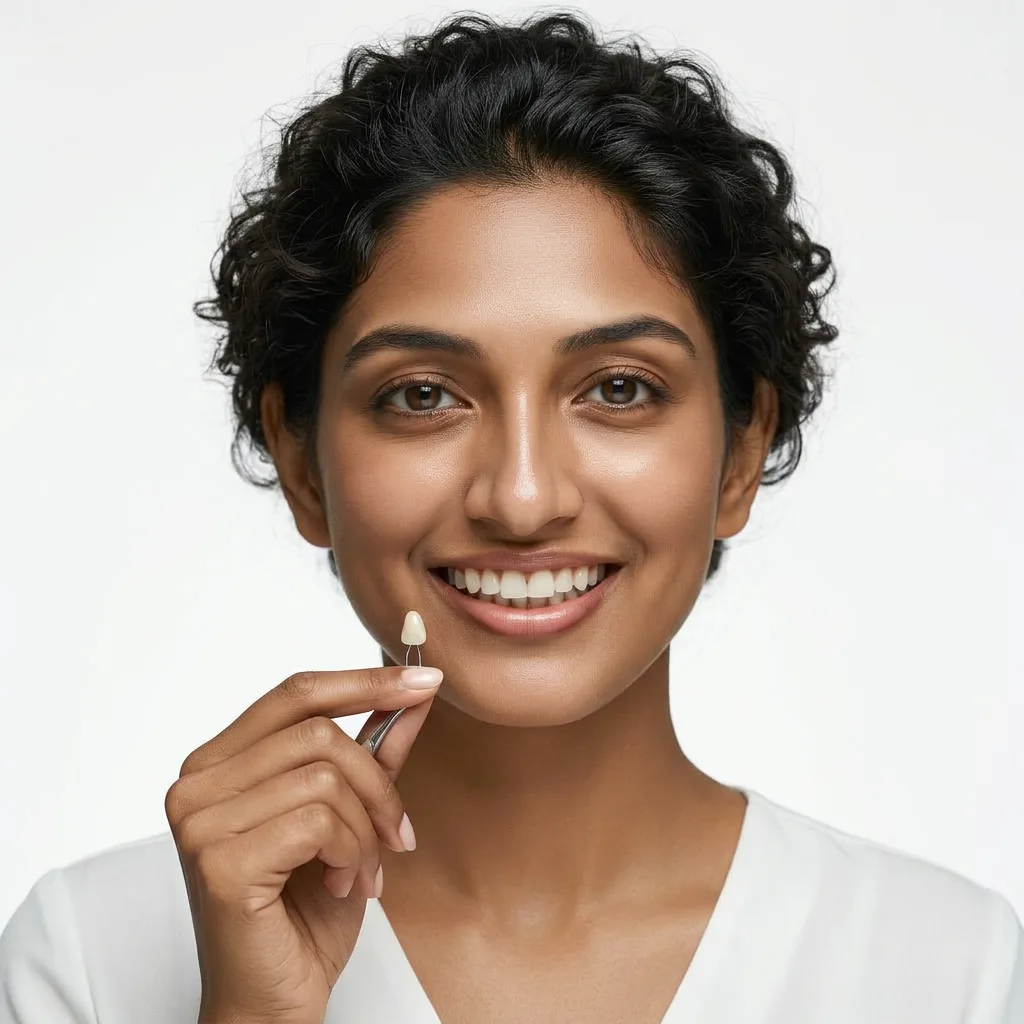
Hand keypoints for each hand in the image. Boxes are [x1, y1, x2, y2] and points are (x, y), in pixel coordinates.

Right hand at [164, 664, 442, 1023]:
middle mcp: (197, 782)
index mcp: (219, 761)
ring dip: (367, 828)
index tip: (426, 681)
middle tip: (398, 832)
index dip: (365, 681)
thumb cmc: (304, 911)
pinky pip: (318, 821)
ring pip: (325, 777)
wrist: (274, 1000)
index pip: (296, 693)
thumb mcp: (350, 816)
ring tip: (362, 869)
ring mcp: (200, 821)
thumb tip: (414, 695)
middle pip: (319, 732)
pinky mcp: (219, 860)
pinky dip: (351, 853)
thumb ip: (373, 752)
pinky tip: (341, 884)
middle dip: (378, 783)